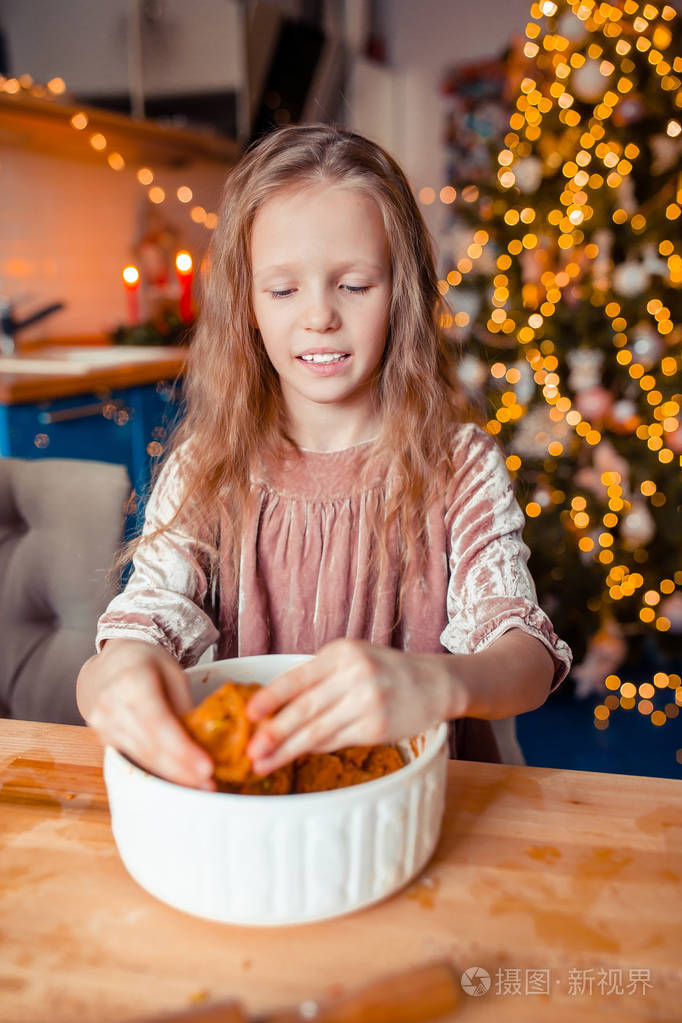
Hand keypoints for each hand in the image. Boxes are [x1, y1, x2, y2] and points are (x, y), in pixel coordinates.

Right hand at [76, 639, 215, 789]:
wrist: (109, 662)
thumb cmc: (146, 662)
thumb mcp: (173, 673)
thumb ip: (184, 706)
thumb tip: (202, 742)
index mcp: (132, 682)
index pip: (159, 724)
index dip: (182, 750)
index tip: (207, 769)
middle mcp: (111, 705)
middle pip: (149, 747)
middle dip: (181, 770)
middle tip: (208, 784)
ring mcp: (101, 724)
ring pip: (141, 757)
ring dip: (170, 775)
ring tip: (198, 784)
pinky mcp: (101, 738)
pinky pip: (132, 757)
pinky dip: (156, 769)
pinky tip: (176, 776)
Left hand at [244, 639, 451, 774]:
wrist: (435, 683)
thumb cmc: (385, 671)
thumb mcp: (353, 659)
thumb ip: (320, 677)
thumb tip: (276, 708)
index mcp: (342, 652)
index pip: (298, 678)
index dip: (271, 698)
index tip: (249, 714)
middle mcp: (355, 675)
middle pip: (304, 708)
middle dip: (273, 732)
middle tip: (249, 751)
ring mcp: (368, 702)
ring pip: (317, 730)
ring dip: (287, 749)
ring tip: (263, 763)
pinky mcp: (378, 727)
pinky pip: (336, 741)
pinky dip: (313, 749)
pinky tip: (297, 755)